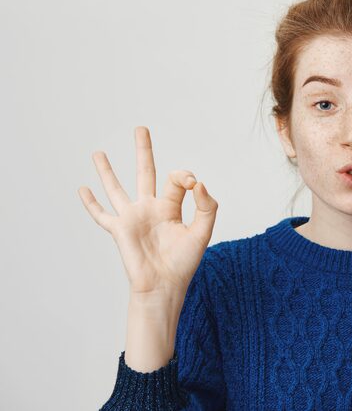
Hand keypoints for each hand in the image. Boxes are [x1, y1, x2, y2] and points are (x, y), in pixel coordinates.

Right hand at [78, 126, 218, 296]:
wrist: (164, 285)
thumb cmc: (184, 262)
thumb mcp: (203, 231)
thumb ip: (206, 206)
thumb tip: (197, 182)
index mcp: (171, 207)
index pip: (176, 179)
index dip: (184, 176)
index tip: (191, 182)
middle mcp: (150, 208)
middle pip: (145, 172)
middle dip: (143, 150)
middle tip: (141, 128)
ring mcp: (132, 217)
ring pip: (116, 188)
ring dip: (106, 170)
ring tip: (98, 152)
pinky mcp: (119, 229)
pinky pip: (101, 214)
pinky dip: (90, 203)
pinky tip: (82, 189)